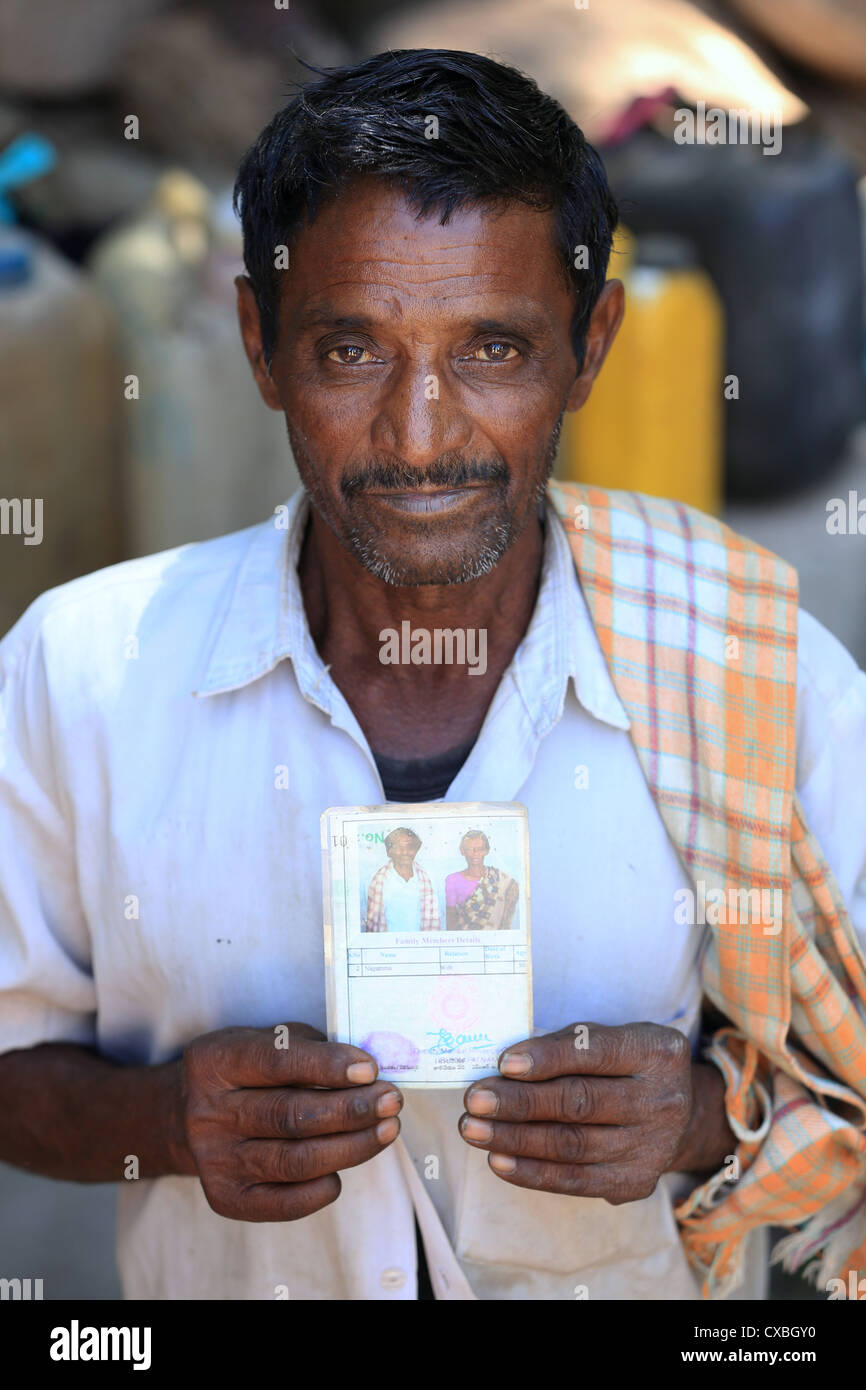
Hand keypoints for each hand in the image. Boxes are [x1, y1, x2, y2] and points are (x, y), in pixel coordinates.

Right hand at [178, 1023, 401, 1220]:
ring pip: (295, 1160)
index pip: (277, 1061)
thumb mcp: (263, 1040)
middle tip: (392, 1101)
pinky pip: (284, 1202)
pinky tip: (344, 1169)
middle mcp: (208, 1112)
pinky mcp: (226, 1198)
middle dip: (351, 1110)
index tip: (371, 1069)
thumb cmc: (245, 1071)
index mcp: (216, 1061)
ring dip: (351, 1146)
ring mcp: (214, 1160)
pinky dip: (322, 1188)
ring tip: (387, 1130)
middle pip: (291, 1116)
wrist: (186, 1117)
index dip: (328, 1066)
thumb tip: (367, 1070)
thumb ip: (308, 1048)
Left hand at [459, 1021, 716, 1204]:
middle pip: (579, 1102)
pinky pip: (574, 1180)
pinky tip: (498, 1160)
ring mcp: (652, 1146)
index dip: (548, 1058)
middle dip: (519, 1102)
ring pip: (571, 1144)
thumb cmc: (626, 1066)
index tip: (504, 1063)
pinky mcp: (635, 1182)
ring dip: (514, 1138)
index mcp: (656, 1051)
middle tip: (475, 1100)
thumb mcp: (615, 1038)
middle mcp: (662, 1100)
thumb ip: (571, 1046)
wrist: (680, 1115)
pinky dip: (531, 1172)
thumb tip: (504, 1066)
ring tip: (474, 1130)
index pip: (595, 1052)